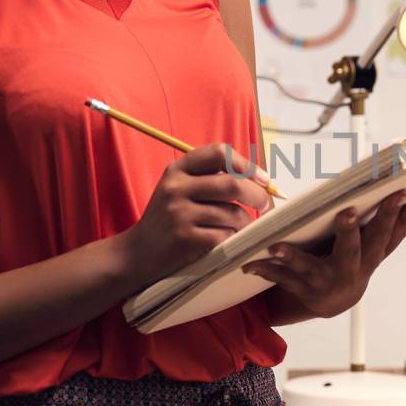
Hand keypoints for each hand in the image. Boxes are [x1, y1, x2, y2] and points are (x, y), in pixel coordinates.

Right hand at [118, 144, 271, 283]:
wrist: (139, 253)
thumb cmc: (170, 219)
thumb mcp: (180, 189)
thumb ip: (211, 178)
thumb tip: (261, 179)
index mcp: (177, 170)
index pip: (219, 153)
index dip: (247, 164)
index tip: (263, 179)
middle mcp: (176, 188)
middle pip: (233, 183)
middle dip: (257, 195)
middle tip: (266, 205)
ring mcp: (180, 214)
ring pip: (233, 214)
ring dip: (245, 223)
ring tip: (239, 228)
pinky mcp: (186, 239)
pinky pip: (226, 236)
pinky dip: (232, 240)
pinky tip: (224, 242)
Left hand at [241, 189, 405, 318]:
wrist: (333, 301)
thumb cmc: (358, 261)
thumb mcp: (380, 245)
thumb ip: (403, 224)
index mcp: (371, 256)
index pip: (386, 232)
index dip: (393, 213)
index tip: (399, 192)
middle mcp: (351, 271)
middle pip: (352, 250)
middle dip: (350, 232)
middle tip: (348, 212)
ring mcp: (324, 283)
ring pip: (308, 269)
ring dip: (293, 257)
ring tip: (277, 246)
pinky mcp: (301, 290)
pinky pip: (281, 278)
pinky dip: (266, 269)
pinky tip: (251, 261)